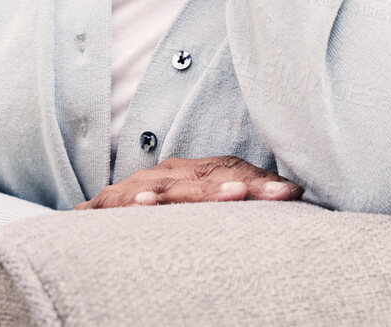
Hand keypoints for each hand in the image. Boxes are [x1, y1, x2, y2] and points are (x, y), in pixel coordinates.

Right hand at [72, 155, 302, 208]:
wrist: (97, 220)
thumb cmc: (156, 219)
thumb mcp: (194, 209)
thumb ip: (230, 202)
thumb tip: (294, 195)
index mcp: (189, 174)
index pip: (229, 170)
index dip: (261, 180)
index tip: (294, 193)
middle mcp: (164, 175)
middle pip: (209, 176)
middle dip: (246, 185)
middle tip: (280, 195)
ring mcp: (136, 188)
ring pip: (173, 188)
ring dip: (202, 191)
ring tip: (236, 195)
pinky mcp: (105, 206)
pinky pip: (120, 203)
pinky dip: (133, 203)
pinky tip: (149, 207)